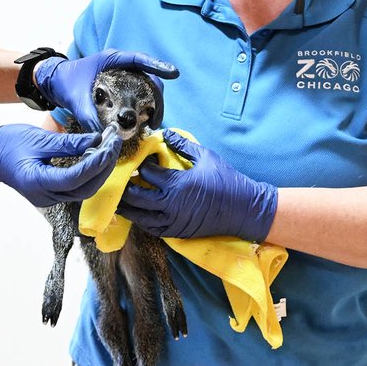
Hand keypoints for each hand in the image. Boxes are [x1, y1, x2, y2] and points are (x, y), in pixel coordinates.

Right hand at [0, 124, 121, 206]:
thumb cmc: (8, 144)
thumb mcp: (38, 139)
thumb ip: (68, 144)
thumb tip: (96, 140)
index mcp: (38, 183)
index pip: (76, 178)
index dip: (96, 162)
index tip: (109, 144)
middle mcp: (46, 196)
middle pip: (85, 188)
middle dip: (103, 166)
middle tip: (114, 143)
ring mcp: (48, 197)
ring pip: (84, 190)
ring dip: (99, 171)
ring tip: (108, 148)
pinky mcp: (51, 192)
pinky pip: (77, 187)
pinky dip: (90, 173)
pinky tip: (97, 157)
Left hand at [33, 48, 179, 128]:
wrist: (52, 82)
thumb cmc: (64, 81)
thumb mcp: (75, 98)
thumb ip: (88, 115)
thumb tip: (103, 136)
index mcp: (111, 59)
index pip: (138, 60)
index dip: (157, 66)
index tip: (173, 73)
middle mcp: (119, 66)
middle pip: (147, 77)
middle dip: (157, 96)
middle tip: (157, 117)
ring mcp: (120, 77)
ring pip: (144, 87)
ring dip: (151, 103)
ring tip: (151, 123)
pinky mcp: (117, 88)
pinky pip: (135, 95)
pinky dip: (141, 107)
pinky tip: (142, 121)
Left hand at [117, 131, 277, 241]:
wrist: (245, 209)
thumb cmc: (226, 180)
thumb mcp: (206, 156)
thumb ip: (183, 145)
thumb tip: (166, 133)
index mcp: (178, 184)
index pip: (147, 174)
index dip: (141, 166)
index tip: (140, 161)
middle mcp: (172, 205)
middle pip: (137, 197)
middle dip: (126, 188)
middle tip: (121, 180)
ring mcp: (174, 221)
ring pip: (141, 217)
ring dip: (130, 208)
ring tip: (121, 200)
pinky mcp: (178, 232)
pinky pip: (153, 230)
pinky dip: (143, 222)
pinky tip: (139, 215)